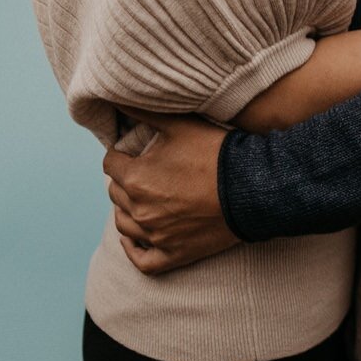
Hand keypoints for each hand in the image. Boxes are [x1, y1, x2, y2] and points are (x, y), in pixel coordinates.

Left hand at [102, 113, 240, 274]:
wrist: (251, 188)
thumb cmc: (214, 153)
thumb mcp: (179, 125)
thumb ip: (144, 112)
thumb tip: (119, 99)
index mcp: (135, 178)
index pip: (110, 164)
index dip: (121, 154)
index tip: (133, 150)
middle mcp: (140, 210)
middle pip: (115, 193)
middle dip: (125, 179)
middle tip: (144, 169)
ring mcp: (156, 236)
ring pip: (124, 224)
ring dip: (128, 209)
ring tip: (141, 198)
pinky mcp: (174, 254)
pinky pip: (141, 260)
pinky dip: (133, 249)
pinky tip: (134, 238)